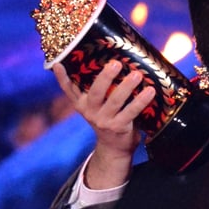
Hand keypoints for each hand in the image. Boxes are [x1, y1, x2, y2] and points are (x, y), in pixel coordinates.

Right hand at [53, 60, 155, 188]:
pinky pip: (131, 112)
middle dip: (105, 77)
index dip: (62, 78)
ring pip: (115, 101)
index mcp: (81, 104)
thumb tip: (110, 59)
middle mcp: (90, 112)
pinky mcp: (118, 127)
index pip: (69, 89)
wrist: (114, 148)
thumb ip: (96, 89)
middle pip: (96, 92)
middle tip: (116, 63)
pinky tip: (150, 91)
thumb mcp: (96, 106)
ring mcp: (104, 120)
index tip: (58, 64)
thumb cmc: (107, 119)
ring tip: (137, 75)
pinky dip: (141, 101)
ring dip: (127, 86)